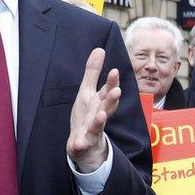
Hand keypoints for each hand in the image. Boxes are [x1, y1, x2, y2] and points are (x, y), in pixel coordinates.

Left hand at [67, 48, 118, 172]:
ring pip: (97, 126)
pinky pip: (81, 144)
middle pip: (107, 107)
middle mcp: (98, 116)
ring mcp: (91, 131)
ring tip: (101, 115)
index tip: (114, 71)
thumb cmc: (88, 115)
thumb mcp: (87, 92)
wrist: (84, 145)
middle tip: (117, 91)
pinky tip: (78, 143)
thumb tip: (99, 49)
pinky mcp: (82, 143)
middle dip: (111, 100)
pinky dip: (80, 144)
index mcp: (99, 103)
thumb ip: (93, 72)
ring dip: (99, 121)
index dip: (111, 82)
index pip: (107, 91)